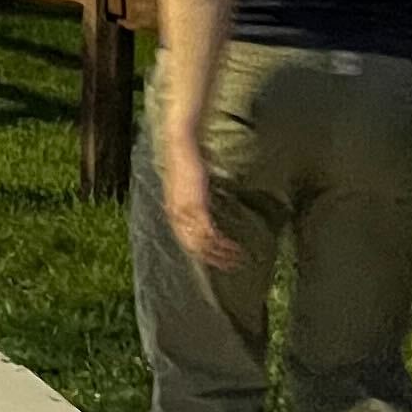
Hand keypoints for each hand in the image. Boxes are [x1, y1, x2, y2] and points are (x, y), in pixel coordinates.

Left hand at [163, 130, 237, 270]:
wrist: (179, 145)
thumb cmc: (184, 160)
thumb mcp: (184, 185)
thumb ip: (190, 198)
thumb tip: (201, 206)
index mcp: (173, 210)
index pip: (185, 240)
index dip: (200, 253)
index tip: (214, 261)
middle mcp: (177, 215)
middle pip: (193, 247)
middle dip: (212, 260)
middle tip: (229, 266)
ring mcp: (186, 213)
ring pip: (203, 244)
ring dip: (221, 255)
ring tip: (237, 260)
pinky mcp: (197, 207)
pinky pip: (210, 233)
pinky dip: (223, 244)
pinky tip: (235, 249)